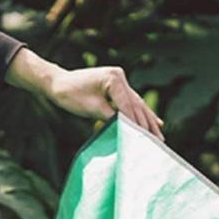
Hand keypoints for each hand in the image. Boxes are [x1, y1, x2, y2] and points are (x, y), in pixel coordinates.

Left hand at [47, 66, 163, 139]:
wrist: (58, 84)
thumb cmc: (70, 95)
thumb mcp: (92, 108)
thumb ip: (111, 117)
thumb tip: (127, 128)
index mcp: (113, 78)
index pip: (128, 106)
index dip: (136, 125)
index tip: (144, 141)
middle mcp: (119, 76)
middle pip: (137, 105)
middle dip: (148, 125)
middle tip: (159, 142)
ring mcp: (119, 80)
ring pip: (137, 104)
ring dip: (149, 121)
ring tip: (160, 135)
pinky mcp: (116, 86)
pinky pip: (132, 102)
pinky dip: (141, 114)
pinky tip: (156, 122)